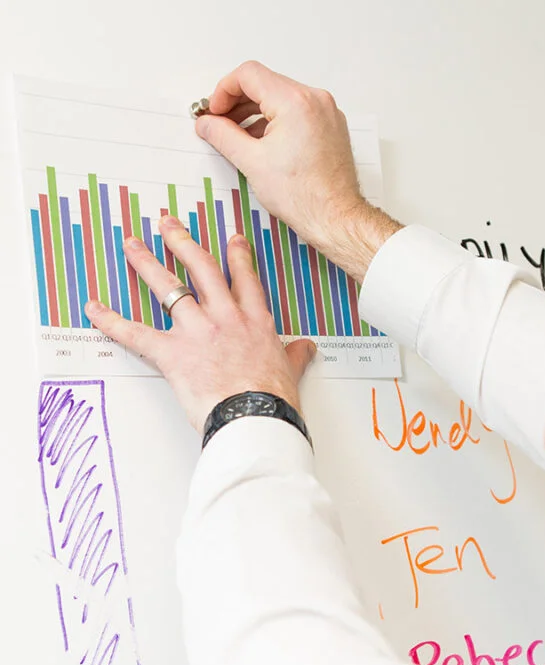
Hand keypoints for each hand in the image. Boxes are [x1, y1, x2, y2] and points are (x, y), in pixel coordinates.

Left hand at [85, 216, 316, 432]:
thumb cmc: (273, 398)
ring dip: (146, 264)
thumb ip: (295, 355)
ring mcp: (197, 331)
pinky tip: (95, 308)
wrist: (255, 415)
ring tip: (132, 246)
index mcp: (255, 321)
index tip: (232, 240)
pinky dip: (110, 321)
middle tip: (168, 225)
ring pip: (168, 287)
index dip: (238, 256)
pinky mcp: (172, 352)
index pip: (245, 279)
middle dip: (182, 241)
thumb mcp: (290, 371)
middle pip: (201, 268)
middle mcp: (225, 317)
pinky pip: (135, 333)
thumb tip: (305, 349)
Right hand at [195, 61, 400, 281]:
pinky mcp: (331, 127)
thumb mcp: (251, 162)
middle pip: (265, 84)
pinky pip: (298, 113)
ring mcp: (327, 113)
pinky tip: (262, 143)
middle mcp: (316, 100)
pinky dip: (277, 122)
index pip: (248, 75)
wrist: (335, 218)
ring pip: (282, 99)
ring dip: (256, 113)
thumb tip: (207, 123)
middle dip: (238, 102)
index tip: (214, 112)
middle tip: (219, 123)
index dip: (223, 91)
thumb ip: (222, 135)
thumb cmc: (304, 197)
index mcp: (296, 102)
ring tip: (238, 136)